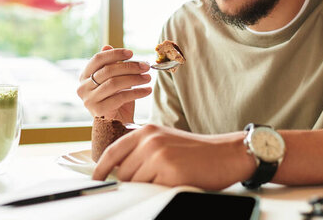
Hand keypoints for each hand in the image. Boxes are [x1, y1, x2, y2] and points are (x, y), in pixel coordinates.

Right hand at [77, 45, 151, 123]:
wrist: (116, 124)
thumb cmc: (116, 99)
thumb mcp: (114, 79)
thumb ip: (110, 65)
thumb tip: (107, 46)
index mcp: (84, 76)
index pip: (98, 59)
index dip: (115, 54)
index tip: (131, 53)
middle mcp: (82, 88)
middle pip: (108, 71)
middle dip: (130, 67)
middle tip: (145, 66)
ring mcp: (89, 100)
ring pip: (114, 83)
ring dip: (135, 79)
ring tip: (148, 78)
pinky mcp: (99, 111)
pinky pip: (120, 97)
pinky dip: (136, 92)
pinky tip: (147, 90)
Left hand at [92, 124, 255, 189]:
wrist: (226, 154)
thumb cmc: (197, 152)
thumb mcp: (165, 141)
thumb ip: (141, 150)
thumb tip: (118, 171)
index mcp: (147, 131)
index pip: (112, 152)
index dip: (100, 170)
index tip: (96, 181)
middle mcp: (150, 140)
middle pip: (123, 173)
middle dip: (134, 181)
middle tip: (155, 179)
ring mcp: (158, 155)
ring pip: (136, 183)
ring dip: (149, 186)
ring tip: (168, 178)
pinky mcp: (169, 172)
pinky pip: (151, 191)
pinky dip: (160, 191)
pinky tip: (175, 181)